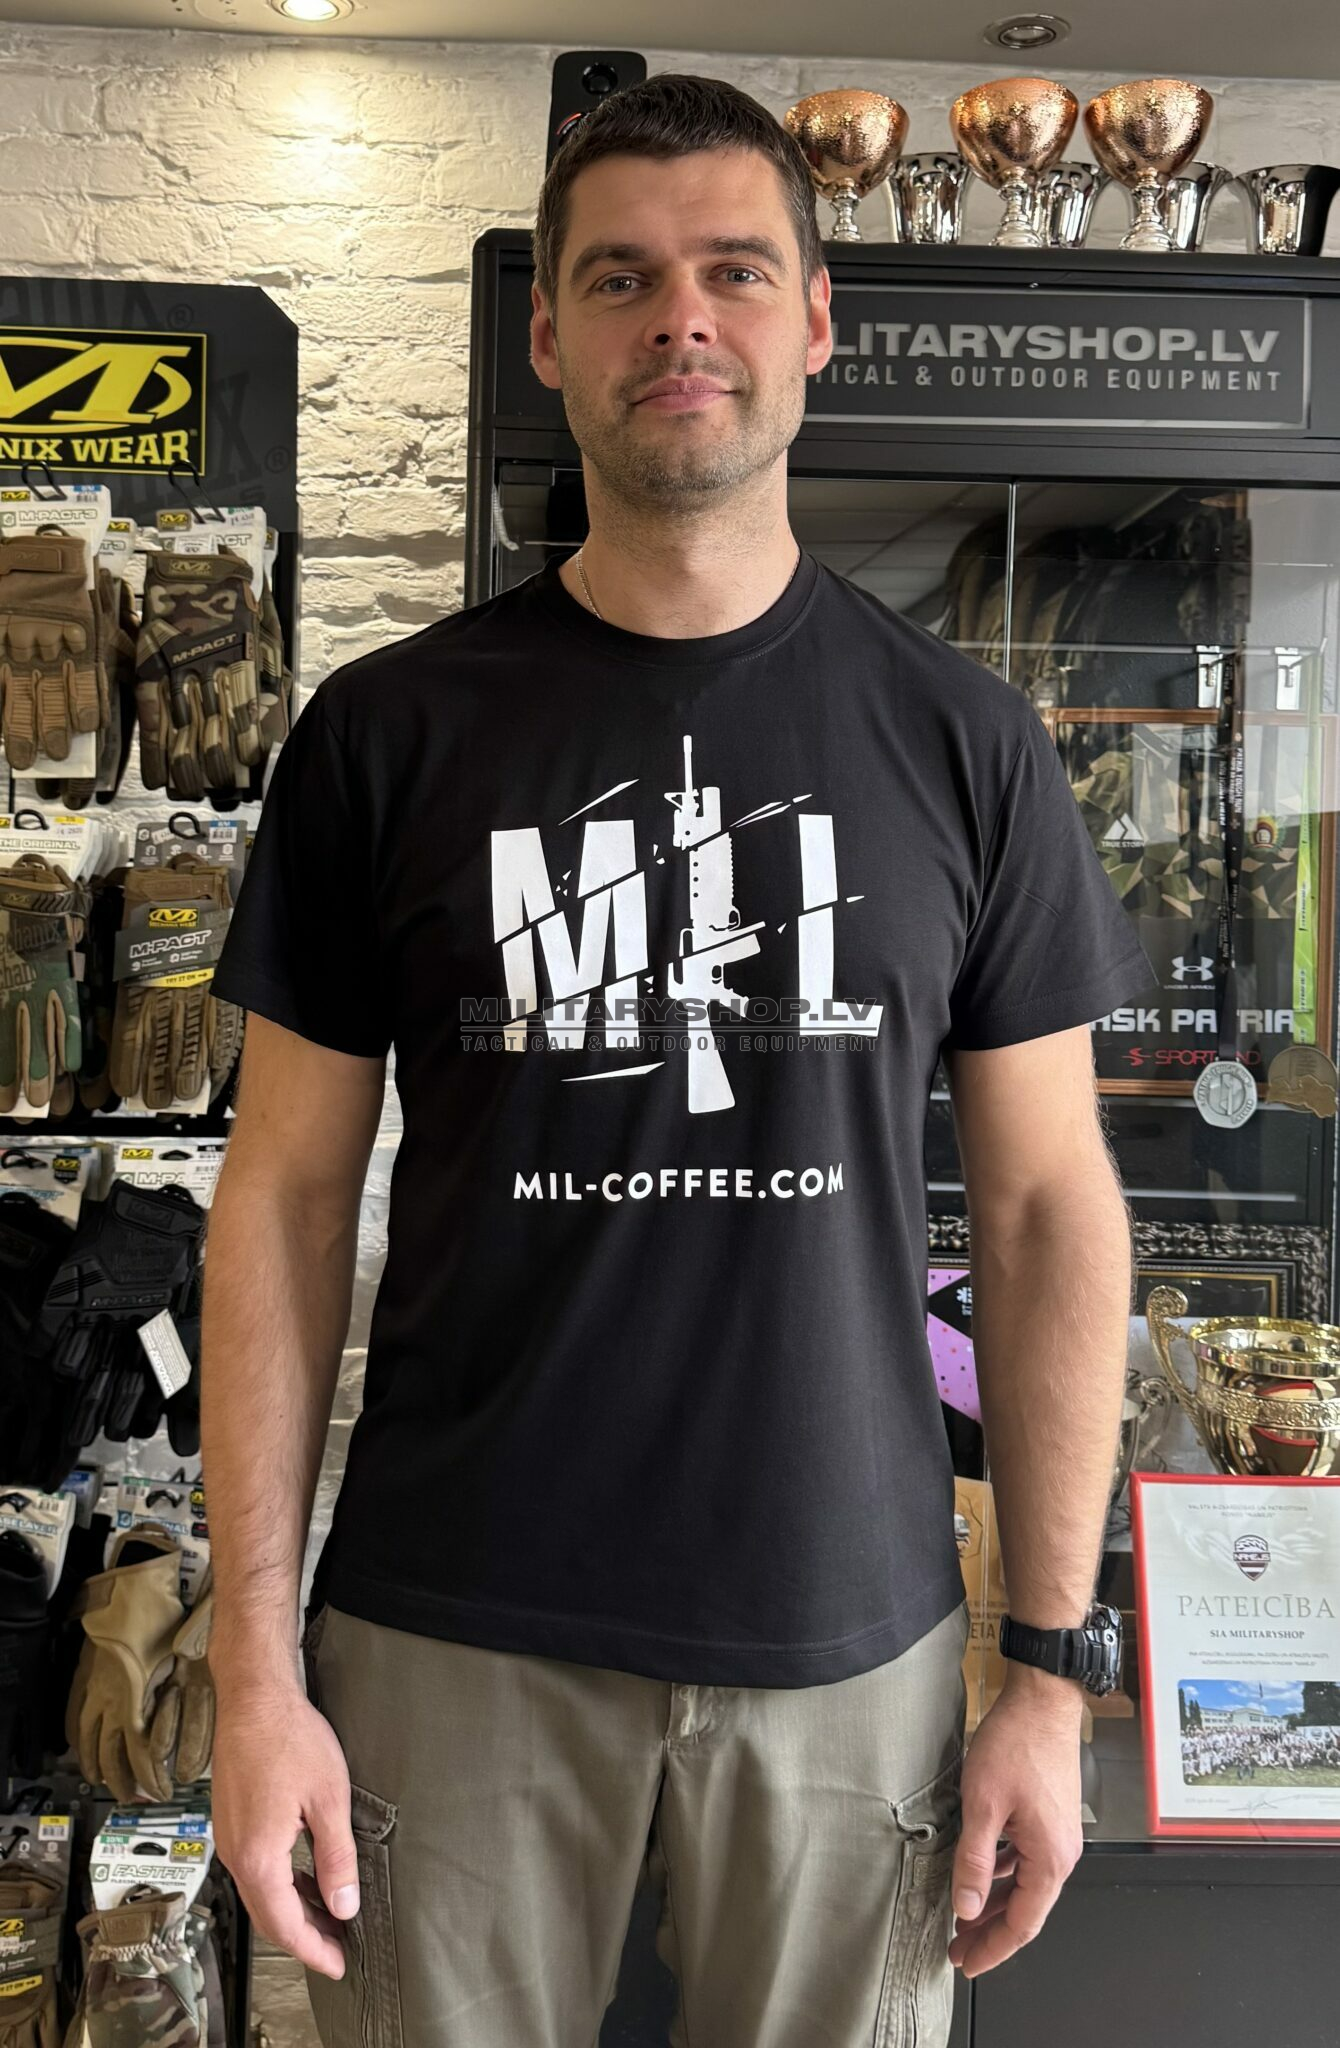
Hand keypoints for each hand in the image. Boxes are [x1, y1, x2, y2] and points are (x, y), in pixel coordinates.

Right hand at [210, 1679, 360, 1978]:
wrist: (252, 1697)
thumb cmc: (290, 1738)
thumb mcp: (328, 1799)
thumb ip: (336, 1858)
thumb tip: (344, 1905)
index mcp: (259, 1856)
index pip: (284, 1925)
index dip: (312, 1949)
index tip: (338, 1964)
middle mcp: (235, 1854)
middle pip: (267, 1916)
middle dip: (303, 1937)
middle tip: (337, 1949)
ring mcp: (228, 1838)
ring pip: (259, 1893)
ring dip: (291, 1911)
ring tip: (328, 1917)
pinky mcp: (230, 1821)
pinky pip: (253, 1869)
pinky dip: (279, 1885)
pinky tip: (304, 1878)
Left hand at [948, 1670, 1084, 1978]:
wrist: (1043, 1699)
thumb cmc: (1018, 1743)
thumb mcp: (984, 1804)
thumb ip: (975, 1860)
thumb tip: (968, 1907)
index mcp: (1050, 1858)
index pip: (1022, 1924)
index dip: (993, 1948)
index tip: (967, 1963)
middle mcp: (1061, 1852)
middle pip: (1026, 1909)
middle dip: (991, 1931)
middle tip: (957, 1948)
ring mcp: (1058, 1835)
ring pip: (1025, 1885)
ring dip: (995, 1903)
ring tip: (963, 1916)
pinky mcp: (1049, 1817)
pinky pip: (1026, 1860)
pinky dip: (1003, 1874)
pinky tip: (981, 1873)